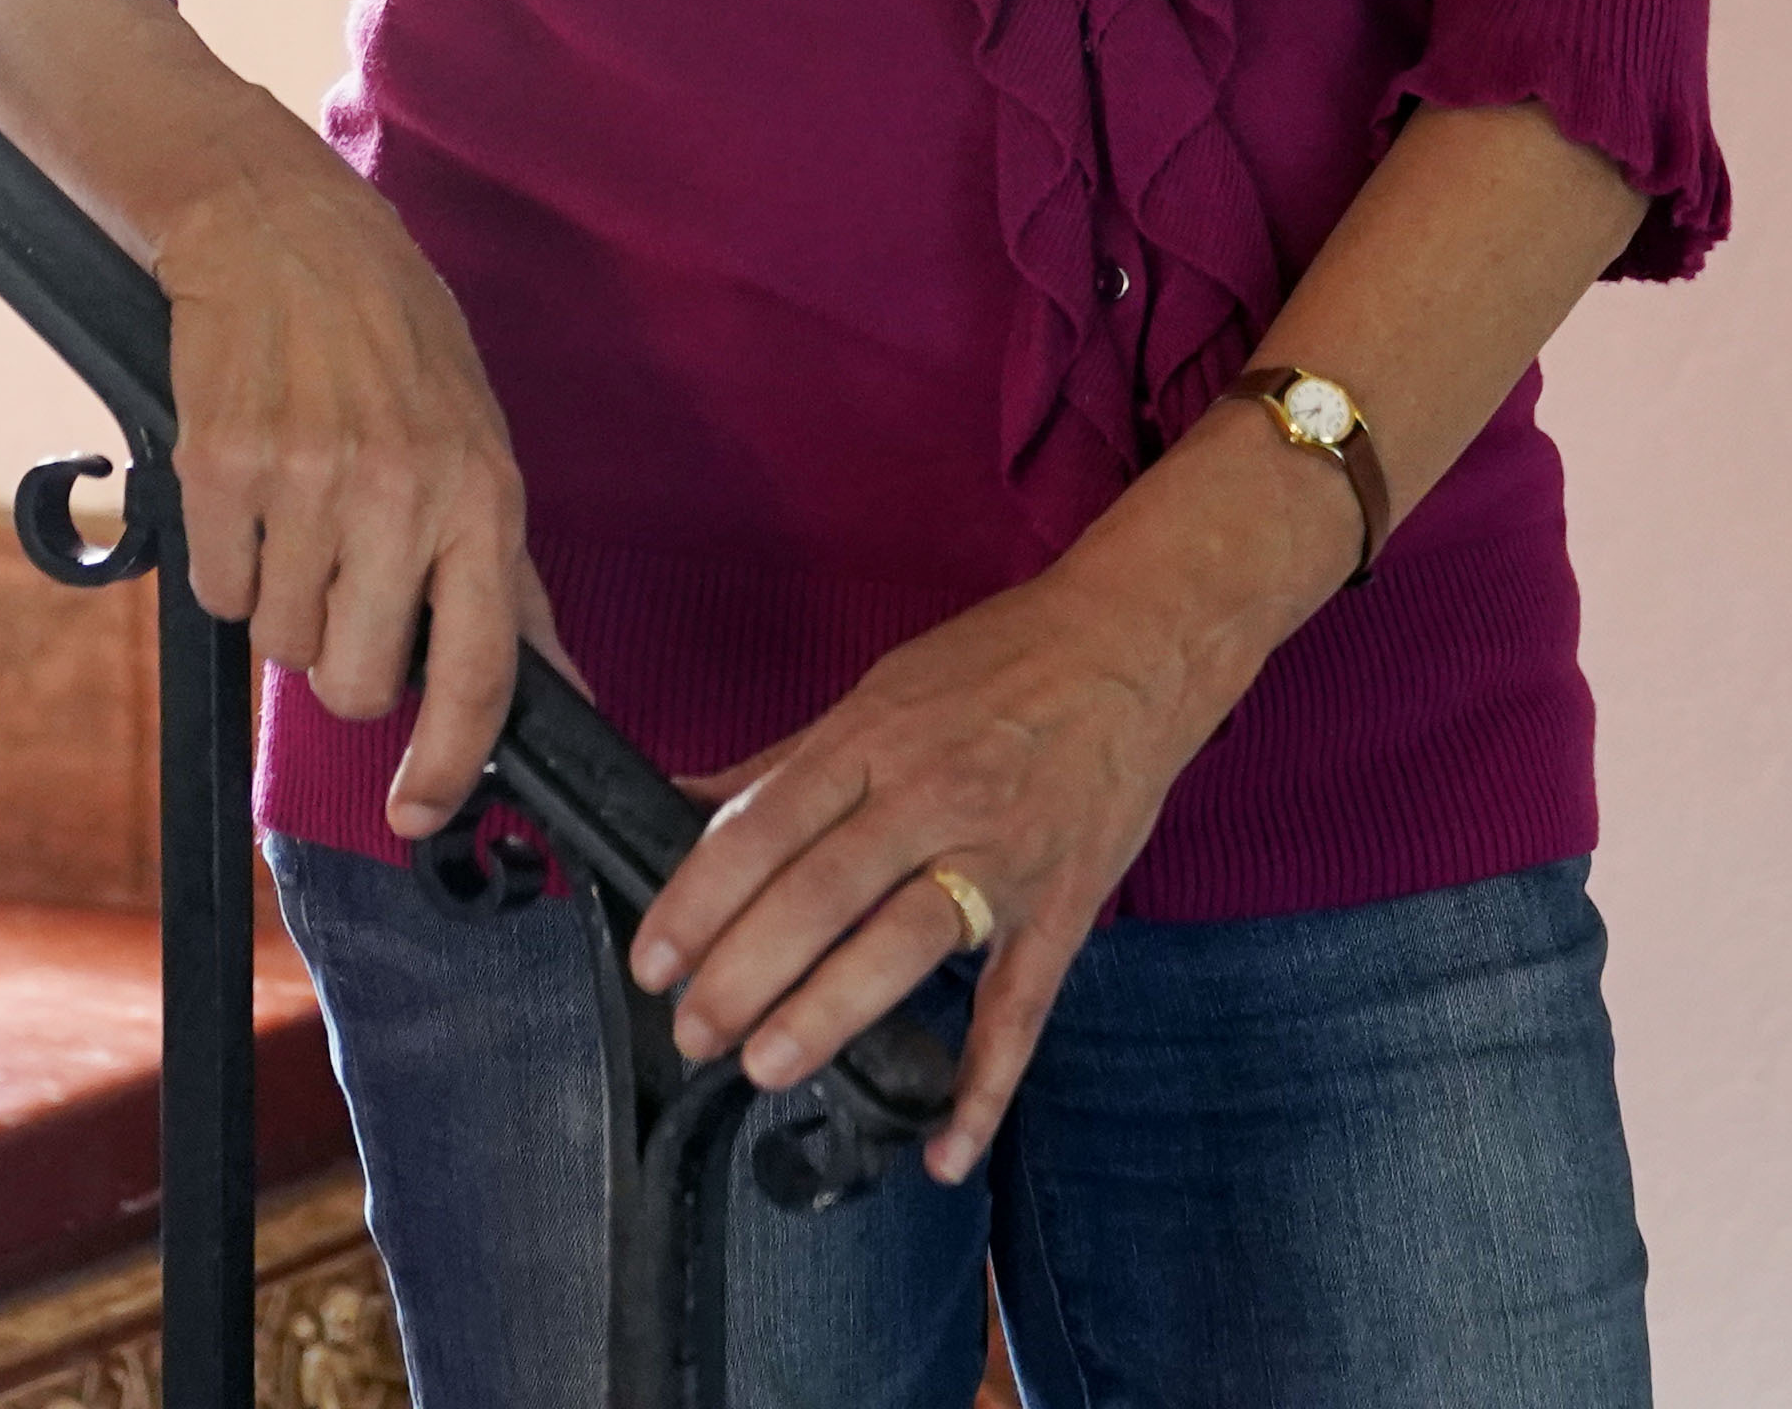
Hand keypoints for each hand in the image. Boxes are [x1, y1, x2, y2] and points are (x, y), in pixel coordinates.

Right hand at [137, 109, 541, 841]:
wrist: (283, 232)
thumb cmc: (395, 344)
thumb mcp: (480, 443)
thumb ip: (505, 576)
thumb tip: (554, 687)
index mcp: (481, 497)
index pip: (482, 669)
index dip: (451, 762)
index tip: (420, 810)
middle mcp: (400, 496)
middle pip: (358, 684)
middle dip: (345, 668)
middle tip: (344, 594)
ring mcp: (305, 484)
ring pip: (283, 644)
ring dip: (285, 606)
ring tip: (301, 516)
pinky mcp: (219, 470)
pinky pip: (217, 592)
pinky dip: (227, 565)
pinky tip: (252, 493)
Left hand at [621, 540, 1273, 1185]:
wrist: (1137, 643)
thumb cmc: (1001, 662)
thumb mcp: (882, 690)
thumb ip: (787, 763)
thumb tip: (681, 799)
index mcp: (875, 739)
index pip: (767, 825)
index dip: (700, 898)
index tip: (653, 960)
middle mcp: (932, 796)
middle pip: (822, 890)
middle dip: (744, 969)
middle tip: (692, 1032)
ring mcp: (1001, 855)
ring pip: (904, 942)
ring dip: (830, 1010)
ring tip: (764, 1065)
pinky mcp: (1061, 905)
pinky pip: (1019, 1006)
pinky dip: (985, 1084)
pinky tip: (944, 1148)